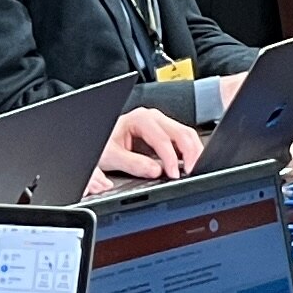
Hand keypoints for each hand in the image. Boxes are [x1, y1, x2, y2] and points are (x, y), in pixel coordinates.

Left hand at [88, 104, 208, 191]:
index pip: (163, 139)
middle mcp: (153, 117)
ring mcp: (160, 123)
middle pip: (181, 132)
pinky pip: (183, 139)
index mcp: (140, 119)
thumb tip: (155, 171)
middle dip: (190, 153)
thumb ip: (133, 164)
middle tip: (192, 172)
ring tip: (194, 169)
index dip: (171, 159)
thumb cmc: (103, 145)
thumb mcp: (112, 156)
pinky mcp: (165, 131)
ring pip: (186, 134)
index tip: (174, 175)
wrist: (98, 140)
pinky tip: (189, 163)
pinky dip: (189, 151)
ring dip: (193, 152)